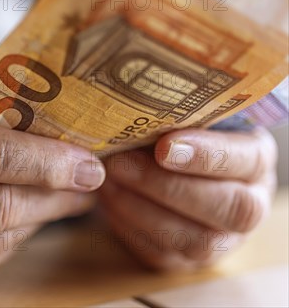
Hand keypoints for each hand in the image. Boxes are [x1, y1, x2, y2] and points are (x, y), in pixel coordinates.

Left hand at [99, 127, 277, 270]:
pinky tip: (108, 199)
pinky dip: (129, 226)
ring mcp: (220, 240)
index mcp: (255, 159)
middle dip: (167, 186)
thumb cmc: (172, 133)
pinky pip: (161, 253)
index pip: (248, 160)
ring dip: (141, 209)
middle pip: (228, 208)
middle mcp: (249, 204)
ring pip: (194, 240)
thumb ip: (174, 113)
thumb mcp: (181, 116)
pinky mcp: (185, 261)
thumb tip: (139, 102)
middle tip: (119, 163)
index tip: (164, 146)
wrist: (157, 168)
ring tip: (106, 179)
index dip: (208, 156)